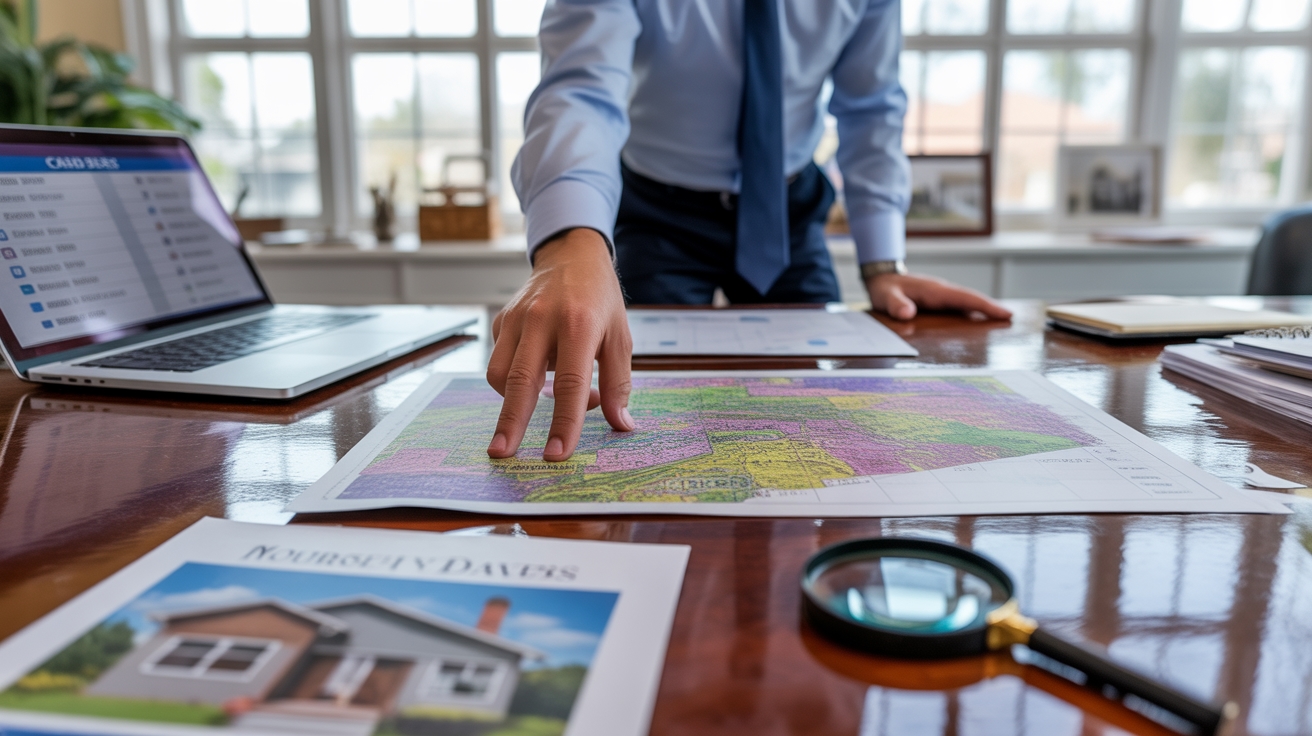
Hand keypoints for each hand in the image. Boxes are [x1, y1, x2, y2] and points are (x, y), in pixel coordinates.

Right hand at [486, 228, 633, 460]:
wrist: (572, 255)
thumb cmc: (600, 300)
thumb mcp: (620, 337)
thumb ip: (619, 384)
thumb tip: (621, 426)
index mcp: (579, 325)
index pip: (571, 384)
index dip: (563, 423)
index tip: (556, 455)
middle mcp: (542, 320)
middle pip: (520, 381)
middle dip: (510, 423)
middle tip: (502, 454)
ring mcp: (516, 319)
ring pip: (499, 373)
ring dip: (514, 400)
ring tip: (543, 399)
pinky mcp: (501, 320)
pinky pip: (499, 360)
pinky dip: (514, 378)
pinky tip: (540, 369)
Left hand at [865, 272, 1011, 320]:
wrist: (881, 277)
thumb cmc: (884, 288)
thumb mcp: (885, 296)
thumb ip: (896, 304)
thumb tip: (908, 313)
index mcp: (934, 290)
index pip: (964, 297)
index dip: (984, 305)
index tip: (1004, 312)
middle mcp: (942, 291)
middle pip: (971, 299)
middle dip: (991, 307)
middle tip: (1011, 318)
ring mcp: (941, 295)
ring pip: (967, 302)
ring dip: (984, 309)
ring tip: (1003, 321)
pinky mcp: (939, 300)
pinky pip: (959, 305)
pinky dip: (972, 311)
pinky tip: (980, 321)